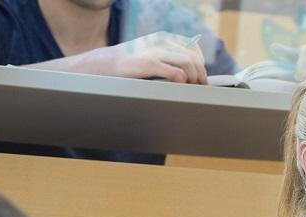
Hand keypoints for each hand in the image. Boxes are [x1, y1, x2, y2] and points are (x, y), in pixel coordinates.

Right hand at [78, 31, 208, 83]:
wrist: (103, 64)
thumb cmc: (128, 63)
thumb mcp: (149, 52)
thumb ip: (166, 56)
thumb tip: (187, 71)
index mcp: (163, 38)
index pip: (193, 47)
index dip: (201, 63)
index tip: (202, 75)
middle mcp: (161, 41)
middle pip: (193, 56)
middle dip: (201, 73)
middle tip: (201, 86)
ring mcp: (155, 51)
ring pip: (188, 63)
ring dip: (194, 77)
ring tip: (192, 88)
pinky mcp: (149, 63)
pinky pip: (175, 73)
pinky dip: (182, 81)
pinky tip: (180, 86)